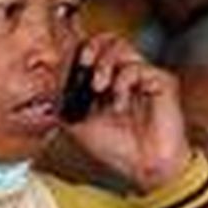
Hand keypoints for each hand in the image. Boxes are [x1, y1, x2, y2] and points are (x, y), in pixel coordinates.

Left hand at [64, 34, 191, 192]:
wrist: (144, 168)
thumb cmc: (116, 148)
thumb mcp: (78, 124)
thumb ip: (64, 102)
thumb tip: (46, 86)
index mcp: (107, 81)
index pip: (93, 49)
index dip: (80, 48)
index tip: (70, 62)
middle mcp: (125, 74)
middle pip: (108, 39)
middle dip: (92, 48)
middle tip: (85, 65)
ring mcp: (143, 76)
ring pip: (122, 47)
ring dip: (105, 65)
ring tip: (100, 89)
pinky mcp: (161, 82)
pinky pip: (139, 67)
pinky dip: (123, 83)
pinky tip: (120, 104)